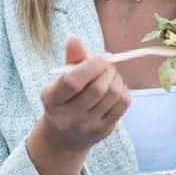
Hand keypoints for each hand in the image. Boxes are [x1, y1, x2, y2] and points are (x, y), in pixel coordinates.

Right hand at [39, 36, 130, 150]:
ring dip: (117, 79)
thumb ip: (70, 60)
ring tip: (111, 76)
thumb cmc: (64, 99)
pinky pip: (122, 105)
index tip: (102, 56)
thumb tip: (74, 38)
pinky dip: (123, 91)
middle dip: (108, 71)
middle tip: (108, 65)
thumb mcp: (60, 81)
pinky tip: (116, 88)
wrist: (64, 136)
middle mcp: (68, 117)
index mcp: (52, 100)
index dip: (91, 65)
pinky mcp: (104, 131)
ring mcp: (87, 126)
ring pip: (113, 95)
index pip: (72, 82)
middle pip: (97, 89)